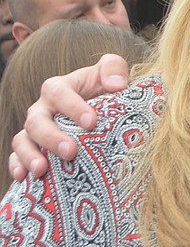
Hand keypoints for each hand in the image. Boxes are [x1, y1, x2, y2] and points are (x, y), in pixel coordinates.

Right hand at [9, 54, 129, 180]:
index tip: (91, 122)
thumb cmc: (103, 91)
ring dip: (29, 155)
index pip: (58, 92)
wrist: (97, 114)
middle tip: (70, 152)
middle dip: (51, 137)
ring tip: (41, 170)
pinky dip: (17, 167)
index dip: (72, 107)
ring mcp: (34, 131)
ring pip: (22, 140)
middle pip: (36, 120)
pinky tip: (24, 178)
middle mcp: (42, 109)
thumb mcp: (111, 73)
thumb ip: (113, 68)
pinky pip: (16, 158)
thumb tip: (116, 84)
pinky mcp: (31, 149)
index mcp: (59, 88)